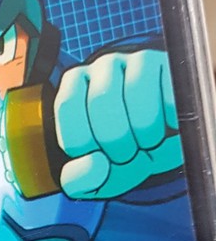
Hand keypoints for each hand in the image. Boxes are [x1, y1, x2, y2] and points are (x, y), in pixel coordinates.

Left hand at [54, 48, 181, 199]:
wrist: (166, 146)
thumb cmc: (122, 154)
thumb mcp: (96, 174)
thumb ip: (80, 179)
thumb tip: (94, 165)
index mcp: (74, 85)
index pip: (68, 106)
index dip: (84, 140)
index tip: (98, 157)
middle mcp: (103, 67)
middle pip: (101, 101)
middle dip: (116, 141)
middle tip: (128, 156)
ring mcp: (138, 61)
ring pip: (137, 94)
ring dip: (144, 133)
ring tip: (148, 144)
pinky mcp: (171, 68)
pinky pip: (169, 94)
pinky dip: (170, 122)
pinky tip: (168, 128)